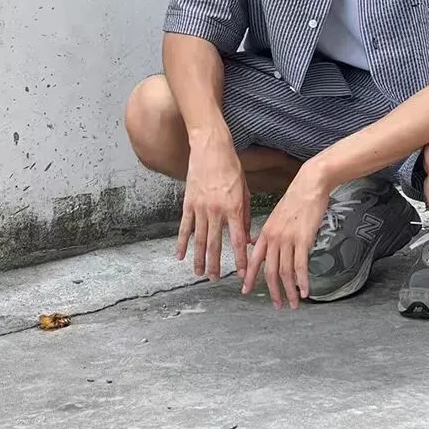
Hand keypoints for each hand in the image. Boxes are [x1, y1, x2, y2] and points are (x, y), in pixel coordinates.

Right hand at [177, 142, 250, 281]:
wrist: (211, 148)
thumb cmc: (231, 167)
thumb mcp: (244, 189)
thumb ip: (244, 214)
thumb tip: (247, 236)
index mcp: (234, 207)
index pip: (238, 239)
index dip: (240, 258)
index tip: (242, 273)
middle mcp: (216, 210)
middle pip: (215, 244)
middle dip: (216, 264)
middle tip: (216, 280)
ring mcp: (200, 207)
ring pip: (198, 239)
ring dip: (199, 259)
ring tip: (199, 274)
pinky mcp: (188, 203)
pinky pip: (185, 227)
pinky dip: (182, 243)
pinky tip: (180, 256)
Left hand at [242, 163, 329, 310]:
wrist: (309, 185)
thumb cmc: (295, 199)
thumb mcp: (275, 215)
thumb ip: (265, 232)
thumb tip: (255, 242)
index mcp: (265, 232)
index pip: (254, 260)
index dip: (249, 277)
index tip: (245, 290)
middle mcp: (274, 238)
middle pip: (270, 271)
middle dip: (273, 291)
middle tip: (277, 305)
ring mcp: (288, 239)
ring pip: (285, 272)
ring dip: (289, 291)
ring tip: (294, 303)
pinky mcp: (303, 240)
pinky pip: (301, 266)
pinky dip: (303, 281)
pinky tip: (306, 291)